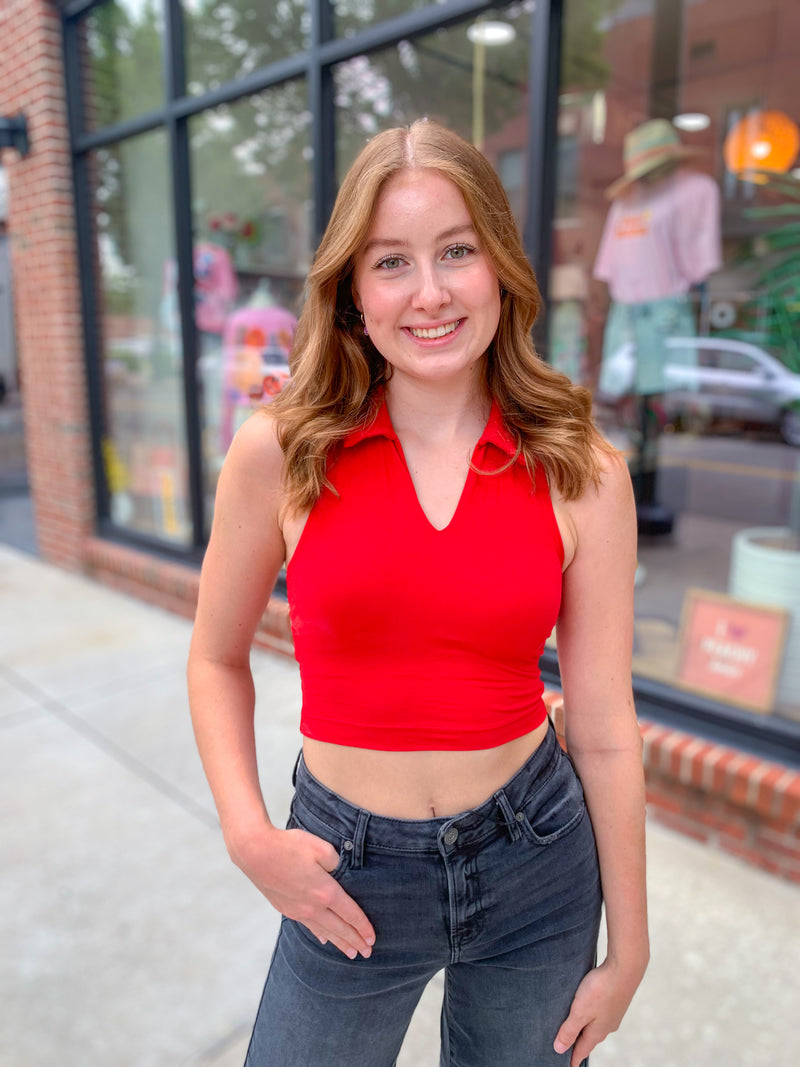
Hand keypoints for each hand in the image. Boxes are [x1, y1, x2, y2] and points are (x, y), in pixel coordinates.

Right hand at [230, 823, 375, 959]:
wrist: (254, 852)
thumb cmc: (288, 846)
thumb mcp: (320, 847)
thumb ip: (336, 861)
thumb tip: (339, 872)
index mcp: (325, 891)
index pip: (350, 913)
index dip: (363, 927)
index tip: (373, 938)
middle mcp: (313, 906)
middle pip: (339, 928)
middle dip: (355, 941)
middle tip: (368, 953)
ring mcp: (297, 910)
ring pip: (324, 931)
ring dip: (339, 943)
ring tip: (351, 953)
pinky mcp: (285, 908)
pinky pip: (308, 926)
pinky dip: (319, 935)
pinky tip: (323, 940)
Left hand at [553, 955, 646, 1064]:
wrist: (626, 967)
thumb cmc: (601, 989)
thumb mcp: (580, 1011)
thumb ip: (569, 1030)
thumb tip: (559, 1049)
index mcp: (597, 1031)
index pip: (582, 1049)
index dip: (573, 1058)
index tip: (569, 1066)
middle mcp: (608, 1025)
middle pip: (590, 1039)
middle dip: (580, 1044)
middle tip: (570, 1050)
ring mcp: (614, 1013)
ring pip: (597, 1025)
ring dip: (587, 1029)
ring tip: (578, 1030)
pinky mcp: (616, 1000)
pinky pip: (602, 1013)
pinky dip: (594, 1016)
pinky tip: (592, 1010)